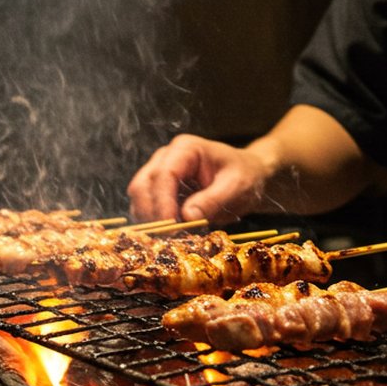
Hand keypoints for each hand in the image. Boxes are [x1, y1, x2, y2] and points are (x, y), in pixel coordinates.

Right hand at [127, 134, 271, 223]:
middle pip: (143, 185)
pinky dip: (153, 222)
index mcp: (186, 149)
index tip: (171, 226)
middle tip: (168, 236)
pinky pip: (145, 207)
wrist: (247, 177)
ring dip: (150, 219)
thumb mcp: (236, 188)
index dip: (163, 202)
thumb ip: (213, 200)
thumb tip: (187, 216)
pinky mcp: (158, 190)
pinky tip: (170, 233)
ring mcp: (159, 172)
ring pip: (139, 197)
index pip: (164, 174)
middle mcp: (166, 157)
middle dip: (152, 213)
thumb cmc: (244, 177)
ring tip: (172, 236)